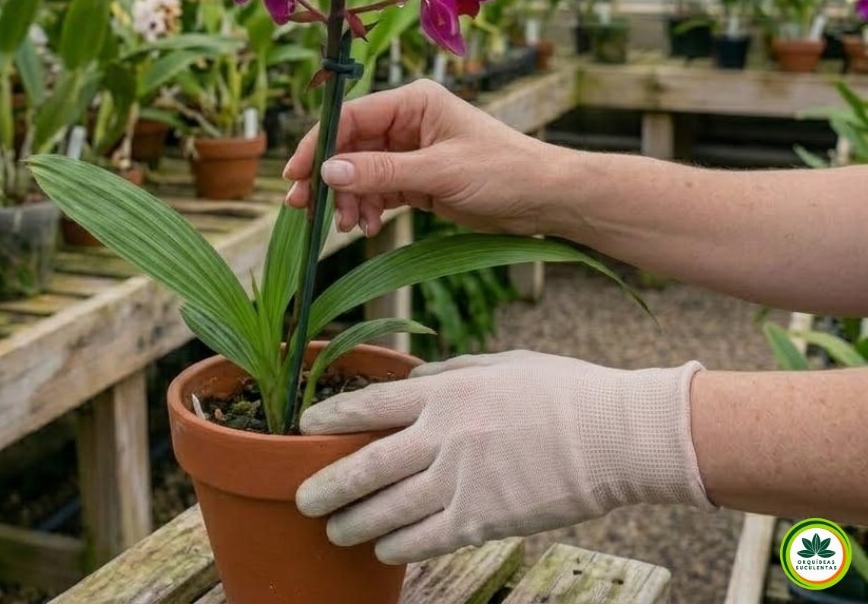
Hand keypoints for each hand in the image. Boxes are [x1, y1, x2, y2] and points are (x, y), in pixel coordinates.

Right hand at [282, 79, 570, 236]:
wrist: (545, 199)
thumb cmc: (503, 172)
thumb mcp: (439, 173)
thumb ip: (381, 173)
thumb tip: (327, 172)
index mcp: (414, 102)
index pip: (351, 116)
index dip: (319, 144)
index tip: (296, 174)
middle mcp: (408, 121)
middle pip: (350, 146)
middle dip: (328, 177)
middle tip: (304, 208)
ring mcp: (411, 150)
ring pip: (360, 171)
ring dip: (348, 198)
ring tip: (348, 224)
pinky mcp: (417, 178)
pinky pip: (378, 189)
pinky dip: (367, 207)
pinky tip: (365, 226)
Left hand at [296, 350, 712, 564]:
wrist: (612, 434)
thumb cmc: (560, 390)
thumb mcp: (498, 364)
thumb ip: (449, 373)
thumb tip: (412, 384)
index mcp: (445, 391)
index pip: (370, 404)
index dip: (331, 416)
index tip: (305, 425)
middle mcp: (442, 436)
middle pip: (367, 465)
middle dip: (328, 485)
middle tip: (303, 498)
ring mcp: (461, 480)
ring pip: (389, 509)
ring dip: (355, 522)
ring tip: (335, 530)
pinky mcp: (484, 519)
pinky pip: (428, 538)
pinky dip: (399, 546)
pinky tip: (382, 550)